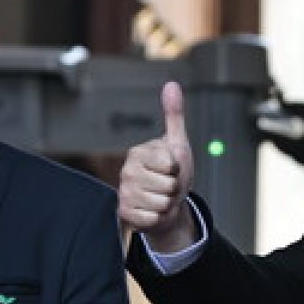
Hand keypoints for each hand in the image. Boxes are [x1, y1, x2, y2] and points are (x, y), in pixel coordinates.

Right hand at [118, 81, 196, 250]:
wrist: (166, 202)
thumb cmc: (171, 173)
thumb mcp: (177, 143)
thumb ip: (174, 115)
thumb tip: (171, 84)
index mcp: (139, 153)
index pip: (171, 164)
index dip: (178, 169)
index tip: (172, 168)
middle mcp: (128, 171)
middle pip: (168, 185)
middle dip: (175, 189)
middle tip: (168, 186)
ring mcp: (125, 192)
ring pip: (162, 203)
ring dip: (168, 204)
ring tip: (162, 197)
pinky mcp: (125, 212)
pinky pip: (153, 218)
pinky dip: (159, 217)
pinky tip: (153, 210)